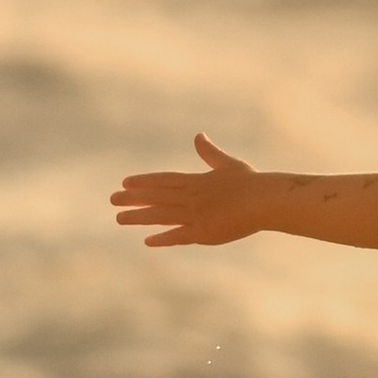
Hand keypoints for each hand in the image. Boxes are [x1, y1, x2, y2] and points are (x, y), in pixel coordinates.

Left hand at [110, 132, 267, 249]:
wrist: (265, 200)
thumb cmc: (251, 182)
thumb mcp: (227, 164)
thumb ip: (209, 153)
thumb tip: (198, 136)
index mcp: (196, 180)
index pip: (163, 180)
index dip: (143, 181)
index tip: (125, 182)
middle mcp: (191, 197)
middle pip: (156, 197)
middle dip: (133, 198)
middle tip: (112, 200)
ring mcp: (196, 215)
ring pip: (161, 215)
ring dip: (139, 217)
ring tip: (119, 219)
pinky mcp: (205, 232)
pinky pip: (179, 236)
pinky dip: (163, 238)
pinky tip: (147, 240)